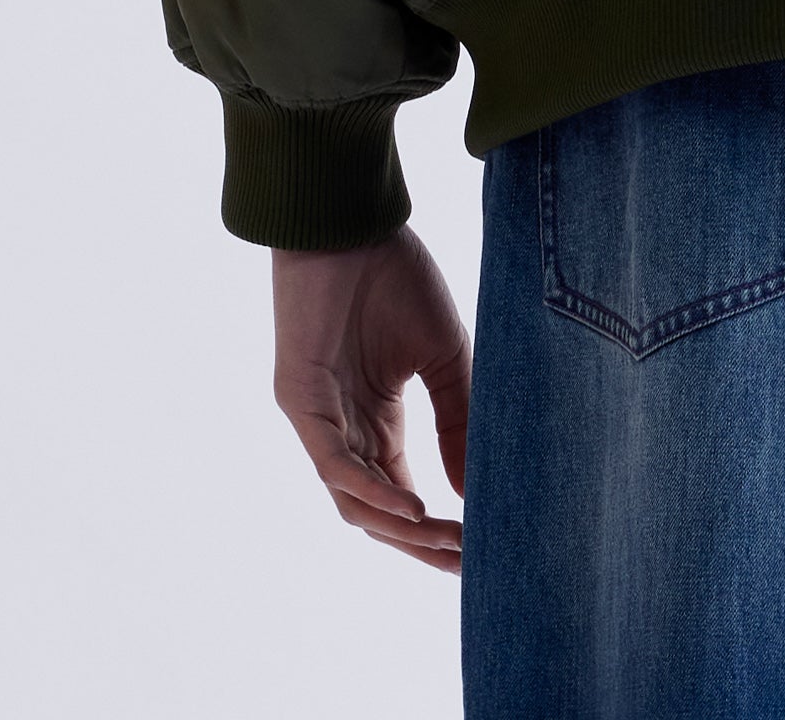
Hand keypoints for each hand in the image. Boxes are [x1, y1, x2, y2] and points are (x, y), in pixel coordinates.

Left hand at [272, 227, 471, 571]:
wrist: (353, 220)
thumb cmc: (394, 276)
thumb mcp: (442, 355)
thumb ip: (459, 419)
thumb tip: (477, 491)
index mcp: (376, 422)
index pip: (402, 496)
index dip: (437, 530)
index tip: (483, 550)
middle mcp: (343, 431)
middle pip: (378, 512)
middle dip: (423, 543)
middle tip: (469, 564)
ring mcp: (318, 420)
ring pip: (354, 499)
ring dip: (399, 527)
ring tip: (447, 543)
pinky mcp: (300, 401)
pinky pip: (333, 463)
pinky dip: (370, 489)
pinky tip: (411, 507)